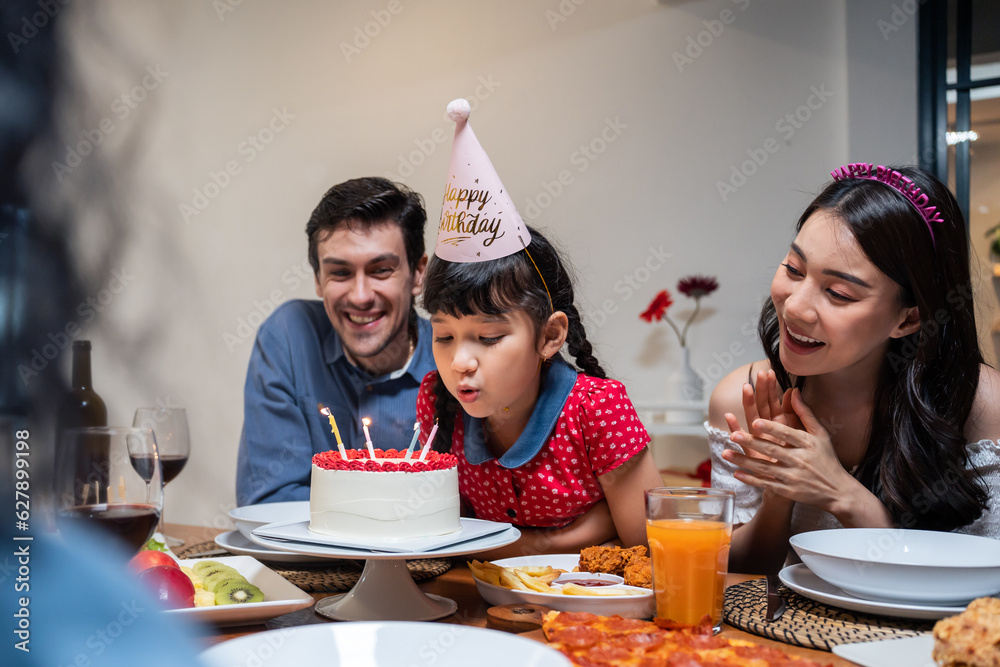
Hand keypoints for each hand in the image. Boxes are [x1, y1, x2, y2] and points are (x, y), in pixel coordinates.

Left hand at [721, 388, 856, 512]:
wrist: (837, 491)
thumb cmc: (826, 458)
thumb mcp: (820, 434)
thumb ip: (804, 413)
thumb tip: (793, 390)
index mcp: (807, 444)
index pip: (786, 434)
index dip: (771, 428)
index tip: (755, 422)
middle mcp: (799, 460)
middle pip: (771, 450)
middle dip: (751, 442)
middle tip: (733, 435)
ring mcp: (792, 477)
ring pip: (764, 468)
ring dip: (744, 461)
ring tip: (726, 453)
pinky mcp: (788, 491)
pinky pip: (766, 484)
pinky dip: (751, 480)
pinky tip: (736, 474)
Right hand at [725, 370, 800, 460]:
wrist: (794, 486)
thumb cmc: (798, 462)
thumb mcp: (802, 435)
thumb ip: (797, 413)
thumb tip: (794, 391)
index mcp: (778, 426)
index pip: (772, 402)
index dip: (770, 388)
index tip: (768, 372)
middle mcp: (766, 431)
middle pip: (761, 406)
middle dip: (760, 390)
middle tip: (758, 374)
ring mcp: (758, 441)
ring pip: (752, 419)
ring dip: (748, 404)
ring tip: (746, 388)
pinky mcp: (753, 454)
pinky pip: (743, 439)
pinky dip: (735, 428)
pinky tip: (730, 417)